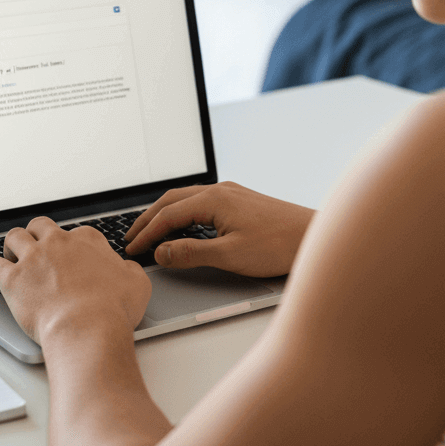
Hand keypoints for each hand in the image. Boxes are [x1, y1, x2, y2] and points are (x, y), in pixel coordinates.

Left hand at [0, 216, 151, 344]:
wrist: (87, 328)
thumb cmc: (114, 309)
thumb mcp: (137, 284)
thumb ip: (129, 270)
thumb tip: (125, 268)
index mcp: (87, 240)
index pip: (77, 233)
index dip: (73, 245)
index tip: (72, 257)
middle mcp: (58, 243)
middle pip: (41, 226)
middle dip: (37, 234)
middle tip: (36, 247)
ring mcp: (33, 258)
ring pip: (14, 237)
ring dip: (12, 245)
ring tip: (12, 255)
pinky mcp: (13, 278)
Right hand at [124, 182, 313, 277]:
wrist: (313, 236)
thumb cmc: (278, 245)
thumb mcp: (230, 255)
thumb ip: (191, 253)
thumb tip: (162, 252)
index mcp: (213, 200)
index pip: (167, 215)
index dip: (147, 234)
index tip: (133, 249)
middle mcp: (219, 191)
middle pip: (171, 201)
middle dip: (148, 219)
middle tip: (131, 237)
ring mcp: (230, 194)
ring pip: (185, 199)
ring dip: (164, 214)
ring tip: (150, 232)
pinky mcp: (239, 201)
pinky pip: (200, 202)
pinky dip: (182, 213)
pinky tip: (182, 226)